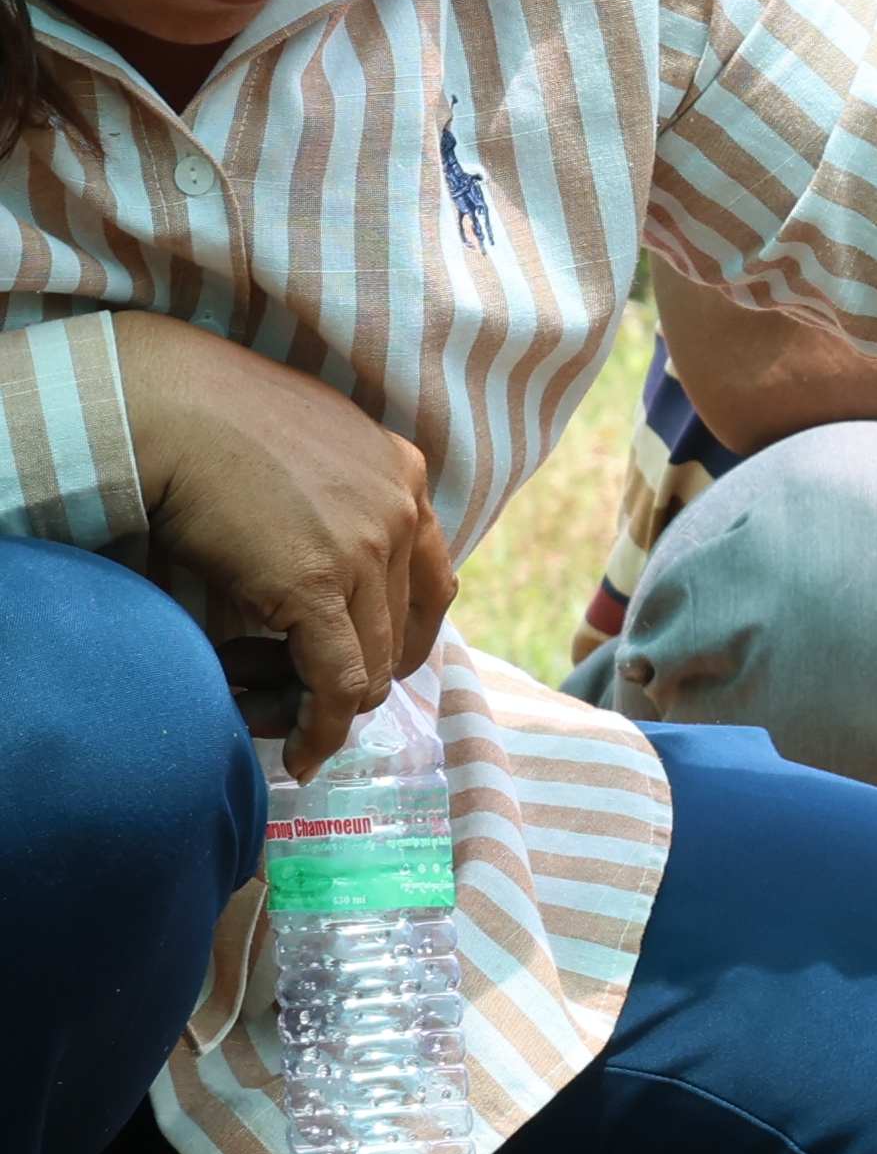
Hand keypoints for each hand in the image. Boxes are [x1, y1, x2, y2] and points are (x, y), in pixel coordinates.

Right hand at [115, 316, 448, 774]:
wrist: (167, 402)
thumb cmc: (215, 421)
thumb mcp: (306, 453)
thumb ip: (333, 505)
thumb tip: (313, 572)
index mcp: (405, 476)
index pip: (431, 584)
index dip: (399, 638)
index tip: (363, 667)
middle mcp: (403, 510)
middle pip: (405, 631)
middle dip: (359, 677)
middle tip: (308, 701)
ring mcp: (368, 546)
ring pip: (372, 662)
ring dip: (328, 703)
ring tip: (279, 718)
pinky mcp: (318, 582)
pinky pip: (338, 679)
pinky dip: (322, 725)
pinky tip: (301, 751)